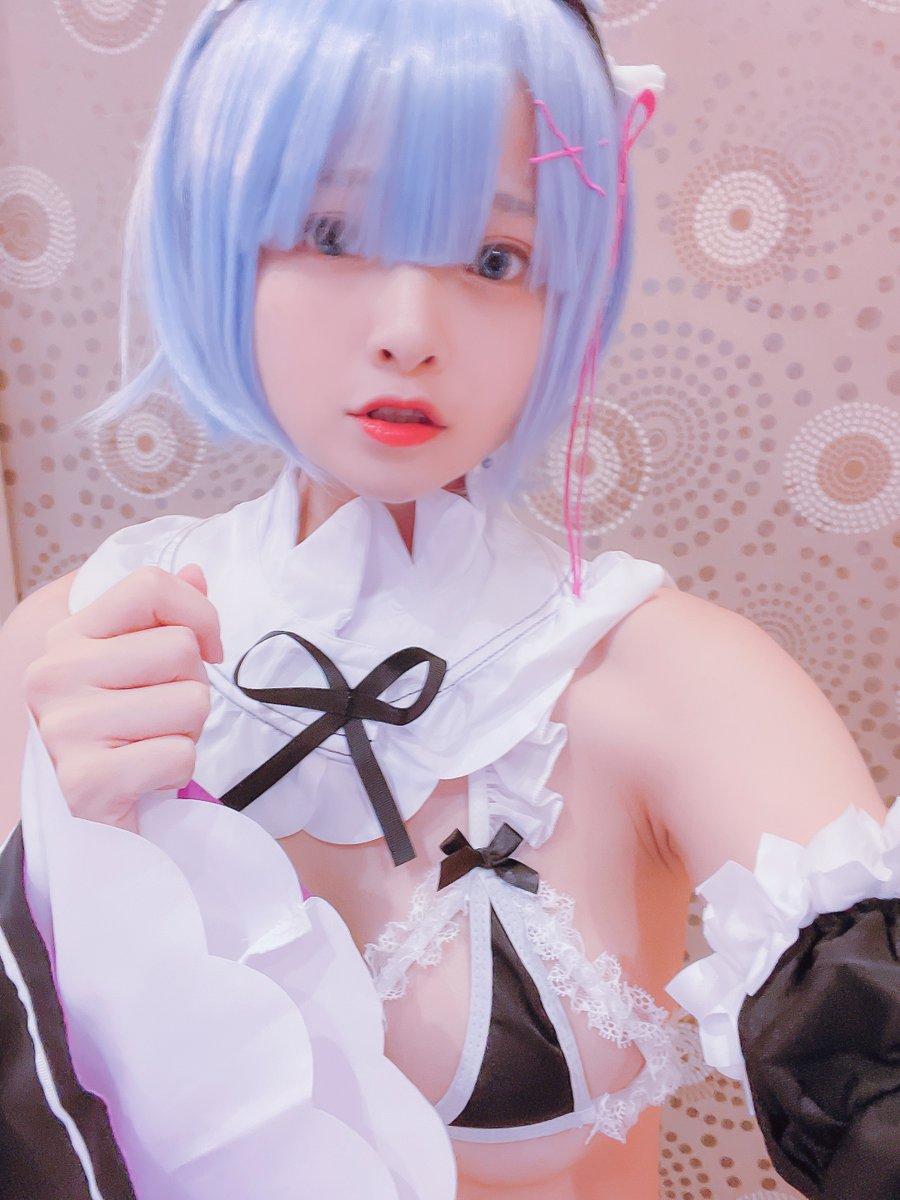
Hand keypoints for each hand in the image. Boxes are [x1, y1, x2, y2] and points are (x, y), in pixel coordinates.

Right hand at [23, 564, 223, 831]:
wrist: (90, 825)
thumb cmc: (122, 735)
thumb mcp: (137, 669)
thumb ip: (163, 619)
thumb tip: (196, 573)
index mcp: (68, 637)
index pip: (149, 586)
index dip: (199, 614)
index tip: (208, 649)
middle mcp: (54, 674)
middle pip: (181, 647)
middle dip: (192, 687)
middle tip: (161, 717)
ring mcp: (64, 727)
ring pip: (190, 701)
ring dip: (187, 732)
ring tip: (151, 746)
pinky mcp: (84, 781)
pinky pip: (180, 754)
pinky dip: (178, 770)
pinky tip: (145, 778)